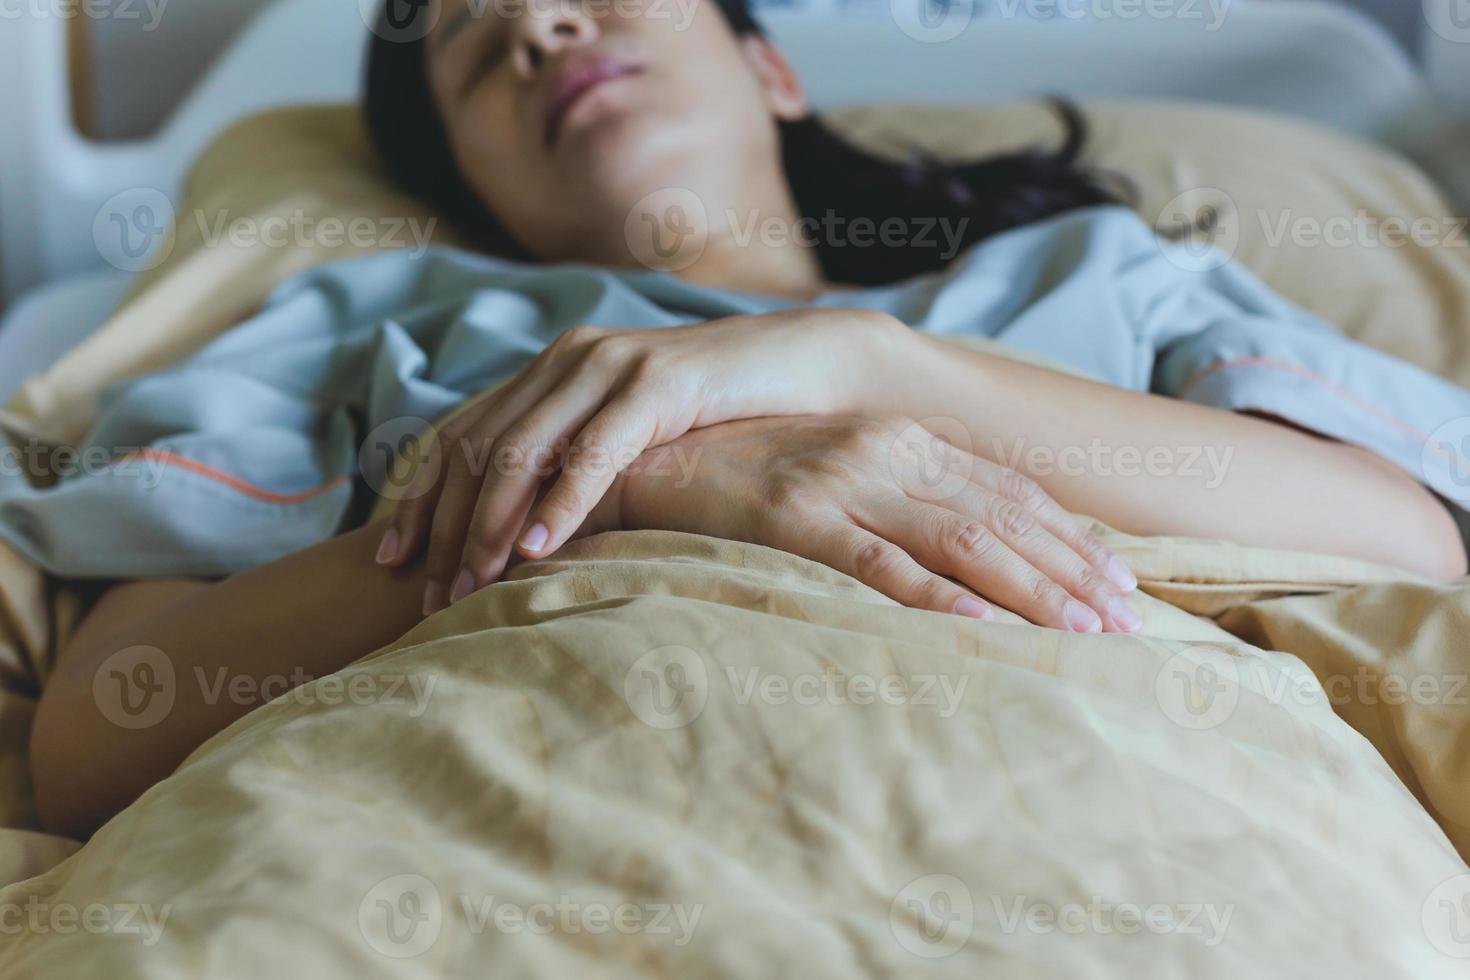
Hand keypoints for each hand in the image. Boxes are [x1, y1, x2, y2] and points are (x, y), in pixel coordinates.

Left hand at [375, 309, 907, 613]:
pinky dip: (560, 502)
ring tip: (472, 585)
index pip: (459, 432)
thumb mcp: (631, 438)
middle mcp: (569, 358)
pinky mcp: (660, 383)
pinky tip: (539, 549)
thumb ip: (576, 461)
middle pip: (477, 446)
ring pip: (523, 448)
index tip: (390, 557)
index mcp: (552, 368)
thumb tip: (521, 534)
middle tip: (431, 595)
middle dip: (447, 526)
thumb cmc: (716, 416)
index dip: (419, 495)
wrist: (801, 366)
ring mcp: (612, 365)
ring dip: (491, 523)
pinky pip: (594, 450)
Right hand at [606, 415, 1141, 632]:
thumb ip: (902, 494)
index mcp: (900, 437)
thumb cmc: (750, 474)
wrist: (653, 458)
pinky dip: (930, 597)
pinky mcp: (793, 517)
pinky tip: (977, 628)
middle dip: (1070, 573)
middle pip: (1000, 517)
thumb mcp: (840, 470)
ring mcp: (841, 480)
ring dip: (1027, 590)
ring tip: (1080, 635)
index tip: (1120, 582)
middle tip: (1127, 623)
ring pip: (957, 540)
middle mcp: (883, 450)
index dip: (1070, 537)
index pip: (1007, 491)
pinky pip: (874, 562)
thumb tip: (969, 544)